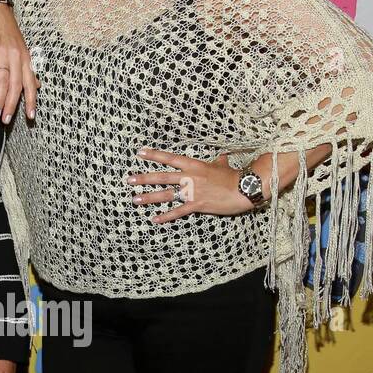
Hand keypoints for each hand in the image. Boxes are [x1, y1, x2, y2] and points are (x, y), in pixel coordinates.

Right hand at [0, 4, 38, 123]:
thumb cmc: (8, 32)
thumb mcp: (23, 49)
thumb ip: (29, 69)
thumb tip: (37, 86)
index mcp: (26, 59)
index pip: (30, 84)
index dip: (31, 101)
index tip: (31, 116)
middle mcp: (17, 58)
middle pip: (16, 86)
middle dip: (11, 105)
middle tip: (6, 120)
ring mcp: (3, 54)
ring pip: (3, 81)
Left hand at [128, 149, 253, 222]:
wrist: (243, 188)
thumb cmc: (234, 176)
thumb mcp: (223, 164)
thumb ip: (217, 161)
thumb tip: (221, 156)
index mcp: (194, 165)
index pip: (170, 158)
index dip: (154, 155)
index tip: (140, 153)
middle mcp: (190, 177)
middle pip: (162, 177)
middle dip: (144, 178)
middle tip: (129, 179)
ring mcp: (192, 192)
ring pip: (166, 194)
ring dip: (149, 197)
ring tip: (135, 200)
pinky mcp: (197, 205)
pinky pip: (178, 212)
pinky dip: (166, 216)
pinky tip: (155, 219)